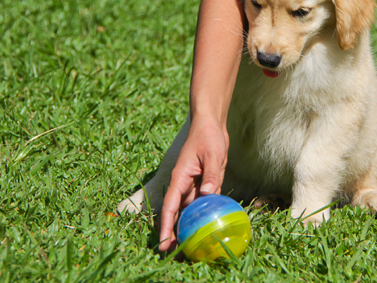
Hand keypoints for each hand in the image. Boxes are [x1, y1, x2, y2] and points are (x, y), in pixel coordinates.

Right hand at [157, 119, 228, 251]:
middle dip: (174, 231)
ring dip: (188, 225)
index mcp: (181, 176)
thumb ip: (211, 175)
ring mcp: (193, 184)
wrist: (212, 124)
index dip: (166, 225)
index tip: (164, 242)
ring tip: (190, 245)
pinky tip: (206, 226)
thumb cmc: (208, 136)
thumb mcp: (212, 154)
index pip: (170, 205)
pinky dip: (202, 213)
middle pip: (177, 212)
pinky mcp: (203, 183)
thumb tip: (207, 195)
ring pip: (189, 209)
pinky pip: (202, 202)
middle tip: (176, 252)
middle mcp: (184, 183)